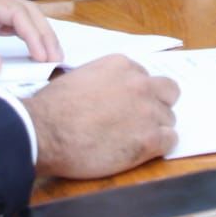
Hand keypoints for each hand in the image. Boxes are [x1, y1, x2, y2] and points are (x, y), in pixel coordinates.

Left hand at [0, 0, 62, 73]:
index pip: (16, 12)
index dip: (33, 33)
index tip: (42, 53)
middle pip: (25, 11)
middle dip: (43, 33)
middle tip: (55, 56)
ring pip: (21, 18)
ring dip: (37, 35)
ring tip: (50, 55)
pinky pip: (10, 27)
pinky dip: (24, 38)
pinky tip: (34, 50)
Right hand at [22, 55, 180, 177]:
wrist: (45, 131)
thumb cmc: (53, 107)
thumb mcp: (80, 77)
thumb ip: (105, 81)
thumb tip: (110, 92)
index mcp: (123, 65)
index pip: (146, 77)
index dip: (138, 93)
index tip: (127, 105)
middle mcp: (140, 83)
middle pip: (168, 93)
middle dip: (156, 105)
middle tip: (139, 120)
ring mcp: (147, 111)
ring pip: (168, 119)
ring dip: (155, 128)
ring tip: (132, 139)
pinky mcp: (149, 139)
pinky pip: (170, 141)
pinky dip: (160, 147)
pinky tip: (142, 151)